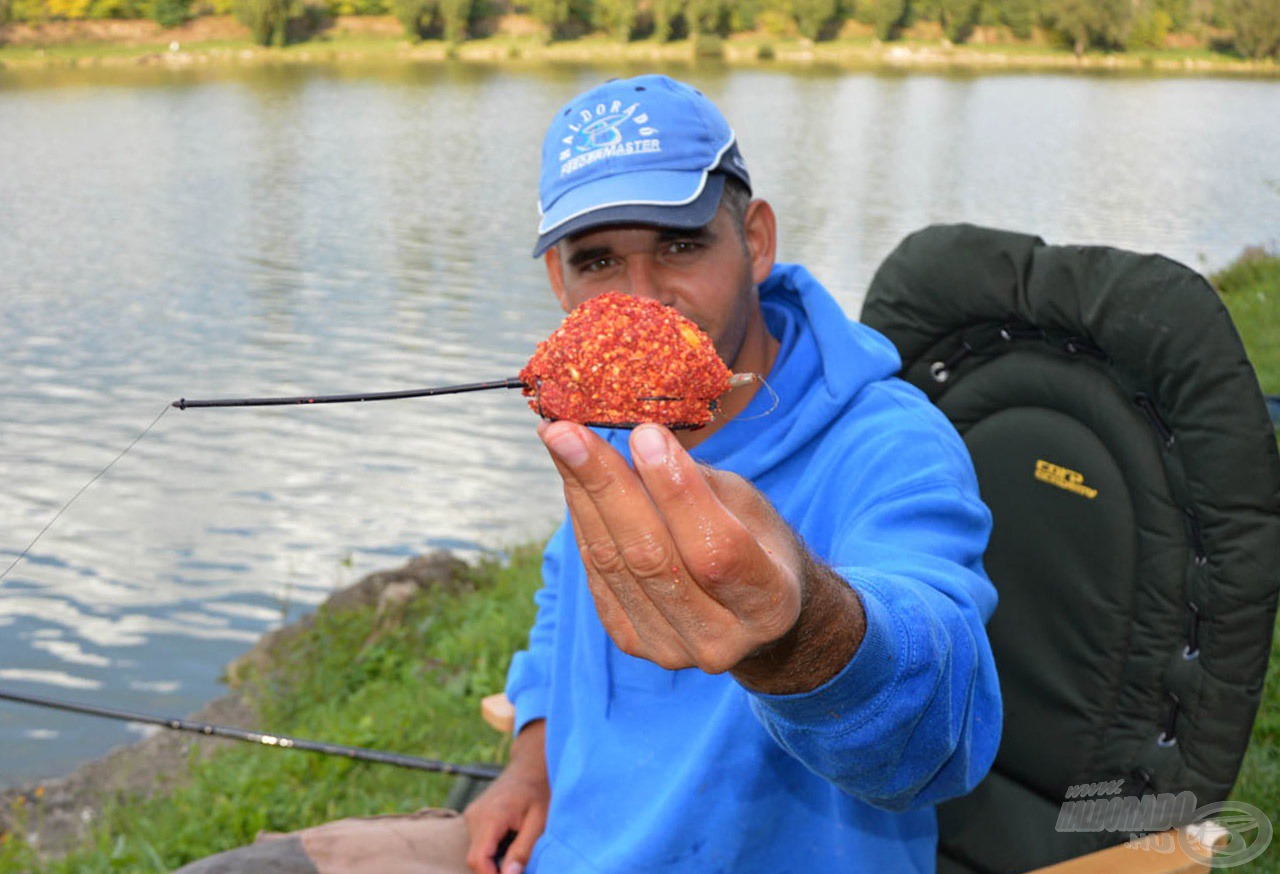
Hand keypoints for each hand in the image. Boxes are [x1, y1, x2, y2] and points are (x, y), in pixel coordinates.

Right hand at [463, 720, 548, 873]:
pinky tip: (510, 837)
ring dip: (494, 858)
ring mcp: (471, 814)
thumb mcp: (539, 822)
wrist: (530, 765)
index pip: (478, 859)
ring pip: (476, 851)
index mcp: (491, 817)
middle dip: (495, 869)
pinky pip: (477, 840)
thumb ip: (523, 850)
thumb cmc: (539, 791)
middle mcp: (475, 815)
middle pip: (475, 858)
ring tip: (517, 844)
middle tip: (519, 865)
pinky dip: (492, 847)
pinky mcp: (472, 814)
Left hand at [538, 421, 862, 692]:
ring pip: (614, 565)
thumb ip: (699, 485)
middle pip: (651, 557)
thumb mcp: (749, 508)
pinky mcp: (633, 642)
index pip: (716, 548)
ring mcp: (671, 649)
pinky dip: (582, 521)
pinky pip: (597, 575)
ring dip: (581, 497)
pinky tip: (572, 481)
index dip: (678, 491)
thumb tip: (638, 441)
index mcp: (769, 604)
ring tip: (560, 441)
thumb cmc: (757, 545)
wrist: (750, 618)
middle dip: (605, 485)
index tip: (644, 434)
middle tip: (567, 431)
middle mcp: (720, 641)